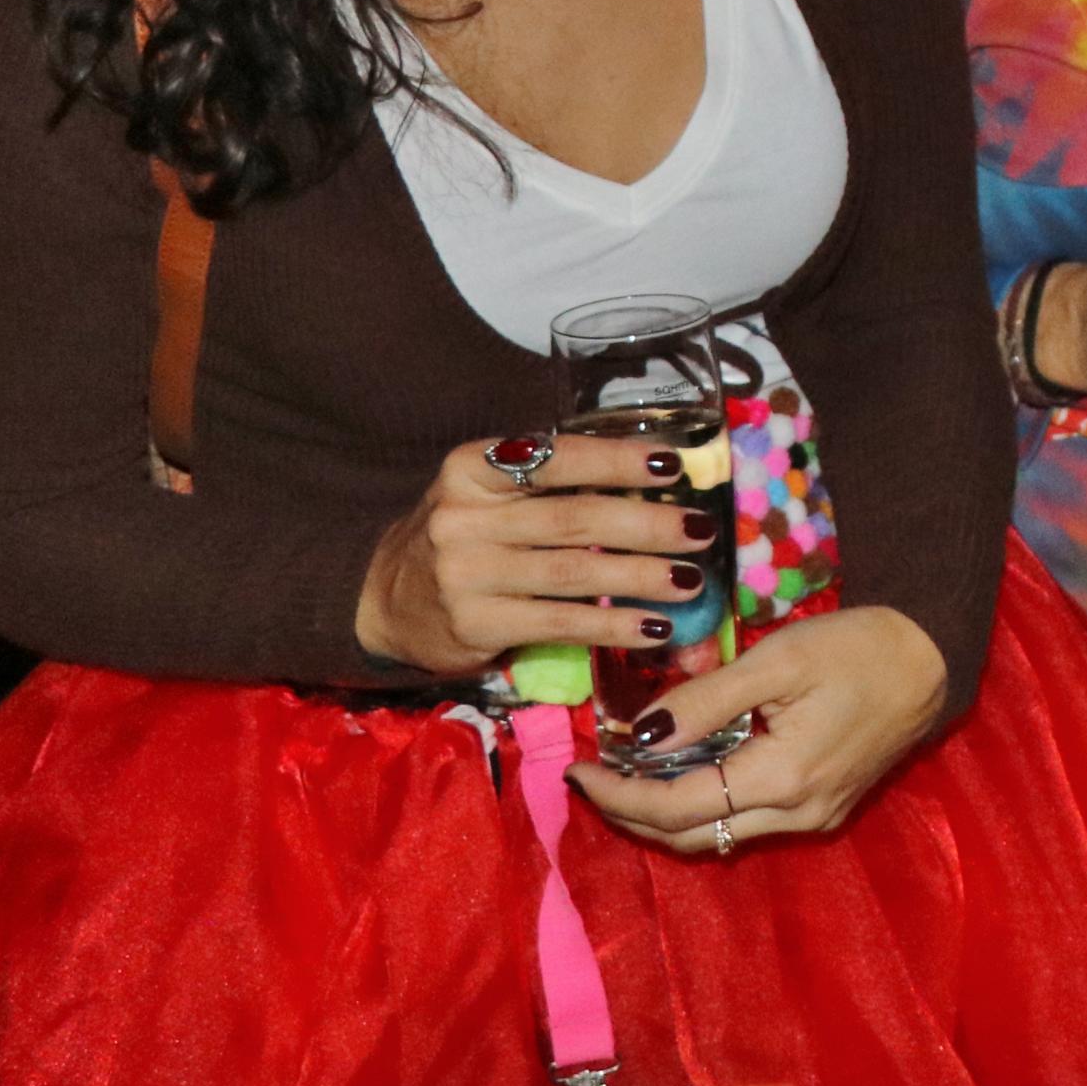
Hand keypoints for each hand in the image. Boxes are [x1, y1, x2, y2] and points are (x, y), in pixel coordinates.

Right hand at [351, 430, 727, 676]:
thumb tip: (654, 479)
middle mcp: (463, 518)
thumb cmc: (462, 537)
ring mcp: (465, 574)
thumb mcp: (488, 495)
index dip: (617, 460)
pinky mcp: (474, 625)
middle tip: (700, 530)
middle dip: (646, 524)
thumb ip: (550, 484)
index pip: (555, 458)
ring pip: (572, 573)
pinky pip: (559, 623)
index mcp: (470, 469)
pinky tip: (654, 627)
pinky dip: (612, 625)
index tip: (673, 465)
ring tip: (691, 580)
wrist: (385, 602)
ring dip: (640, 577)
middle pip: (573, 518)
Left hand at [567, 606, 949, 851]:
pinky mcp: (823, 809)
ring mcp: (813, 818)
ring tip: (625, 774)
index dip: (620, 795)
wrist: (932, 657)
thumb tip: (640, 736)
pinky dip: (702, 804)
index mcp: (783, 779)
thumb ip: (708, 700)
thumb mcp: (779, 660)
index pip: (677, 808)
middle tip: (590, 779)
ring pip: (716, 834)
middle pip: (690, 836)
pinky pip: (745, 820)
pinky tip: (683, 770)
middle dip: (632, 813)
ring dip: (665, 813)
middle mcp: (797, 815)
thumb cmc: (859, 648)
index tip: (577, 772)